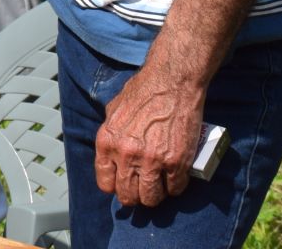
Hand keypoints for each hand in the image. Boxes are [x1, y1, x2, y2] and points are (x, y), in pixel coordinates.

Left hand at [95, 63, 204, 206]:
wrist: (171, 82)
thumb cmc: (143, 92)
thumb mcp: (114, 111)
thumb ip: (111, 134)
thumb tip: (112, 152)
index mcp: (107, 142)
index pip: (105, 182)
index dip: (115, 186)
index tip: (124, 184)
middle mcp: (126, 155)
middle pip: (128, 195)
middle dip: (135, 196)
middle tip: (143, 189)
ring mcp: (152, 161)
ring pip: (151, 198)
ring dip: (155, 196)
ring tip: (159, 187)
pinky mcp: (176, 162)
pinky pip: (175, 188)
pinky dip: (176, 187)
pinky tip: (175, 179)